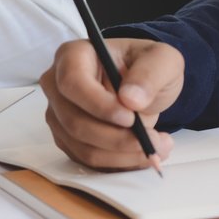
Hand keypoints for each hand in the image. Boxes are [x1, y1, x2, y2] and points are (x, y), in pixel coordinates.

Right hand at [39, 38, 184, 169]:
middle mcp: (56, 85)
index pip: (72, 83)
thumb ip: (150, 75)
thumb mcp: (163, 60)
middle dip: (116, 138)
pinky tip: (141, 153)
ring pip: (81, 145)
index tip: (130, 118)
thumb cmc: (145, 67)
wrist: (141, 86)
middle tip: (154, 140)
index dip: (98, 105)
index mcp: (72, 56)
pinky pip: (86, 158)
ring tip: (157, 147)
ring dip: (121, 154)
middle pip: (74, 121)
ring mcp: (58, 114)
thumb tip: (131, 99)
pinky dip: (117, 162)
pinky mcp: (66, 137)